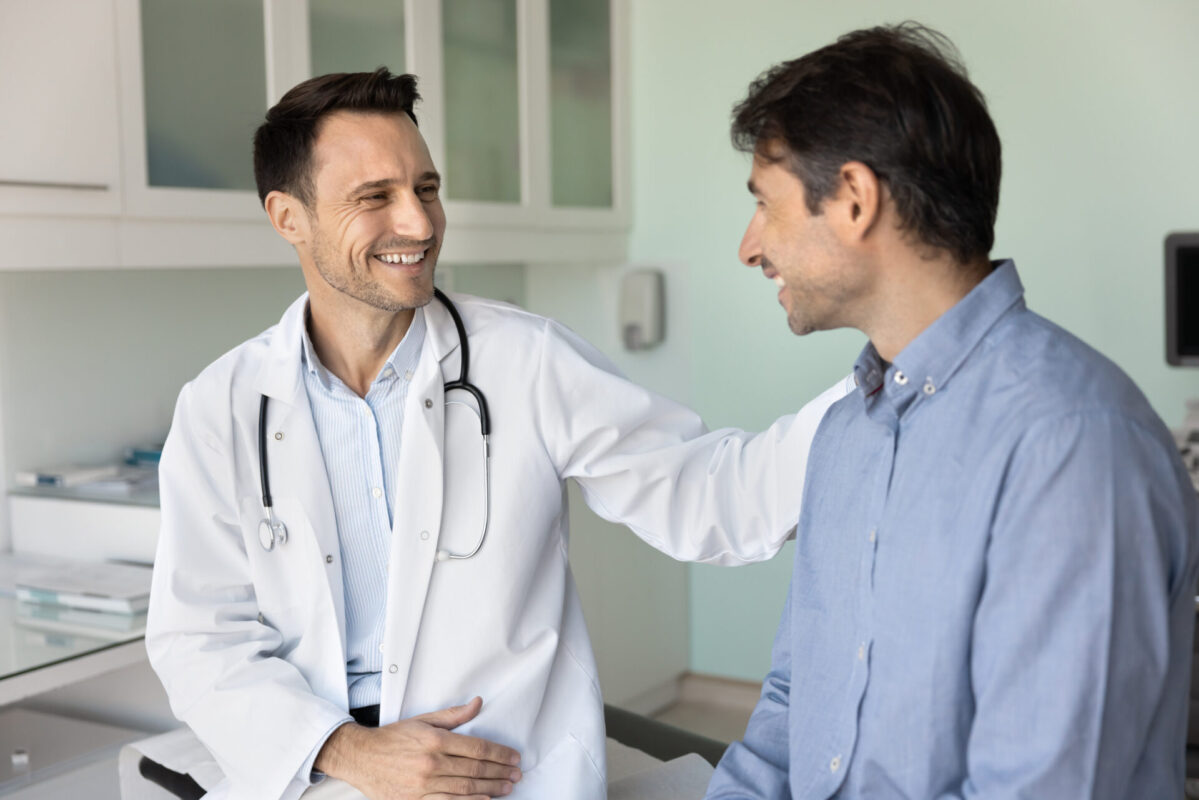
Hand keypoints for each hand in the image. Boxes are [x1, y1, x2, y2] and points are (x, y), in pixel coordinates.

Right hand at [315, 696, 521, 798]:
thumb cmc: (392, 738)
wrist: (361, 757)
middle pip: (475, 770)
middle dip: (500, 772)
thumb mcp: (422, 720)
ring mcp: (424, 785)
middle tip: (516, 774)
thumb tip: (478, 703)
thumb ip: (453, 715)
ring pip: (466, 789)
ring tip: (507, 787)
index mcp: (435, 741)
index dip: (499, 753)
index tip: (513, 757)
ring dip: (491, 789)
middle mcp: (431, 763)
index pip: (477, 748)